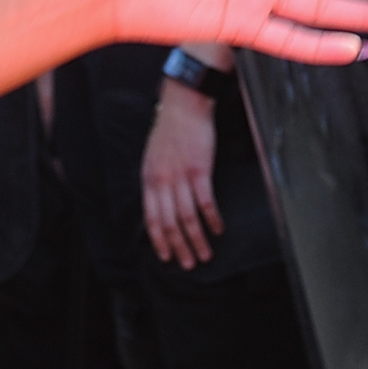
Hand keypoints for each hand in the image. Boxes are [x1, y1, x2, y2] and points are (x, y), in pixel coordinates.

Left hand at [141, 80, 221, 267]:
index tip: (167, 257)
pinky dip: (212, 219)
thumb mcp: (154, 156)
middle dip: (179, 247)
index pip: (151, 218)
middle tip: (189, 265)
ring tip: (205, 255)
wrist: (184, 103)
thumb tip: (161, 203)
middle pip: (169, 223)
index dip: (159, 240)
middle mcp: (162, 180)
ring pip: (187, 217)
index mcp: (149, 179)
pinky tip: (218, 229)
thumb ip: (156, 180)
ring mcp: (180, 176)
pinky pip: (205, 202)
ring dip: (197, 240)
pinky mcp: (199, 169)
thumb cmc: (172, 129)